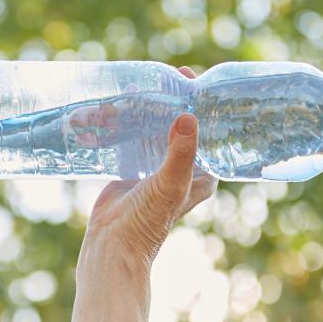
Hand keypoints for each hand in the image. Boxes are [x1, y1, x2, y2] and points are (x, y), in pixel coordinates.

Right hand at [81, 67, 216, 266]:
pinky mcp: (133, 168)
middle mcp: (182, 168)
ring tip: (138, 87)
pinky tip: (117, 106)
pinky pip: (133, 138)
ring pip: (155, 129)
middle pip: (180, 126)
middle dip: (171, 102)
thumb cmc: (148, 220)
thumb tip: (188, 116)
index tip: (190, 79)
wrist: (113, 244)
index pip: (208, 130)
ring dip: (146, 110)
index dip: (202, 104)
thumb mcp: (170, 183)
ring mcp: (157, 167)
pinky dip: (125, 123)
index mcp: (202, 173)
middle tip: (162, 77)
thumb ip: (180, 152)